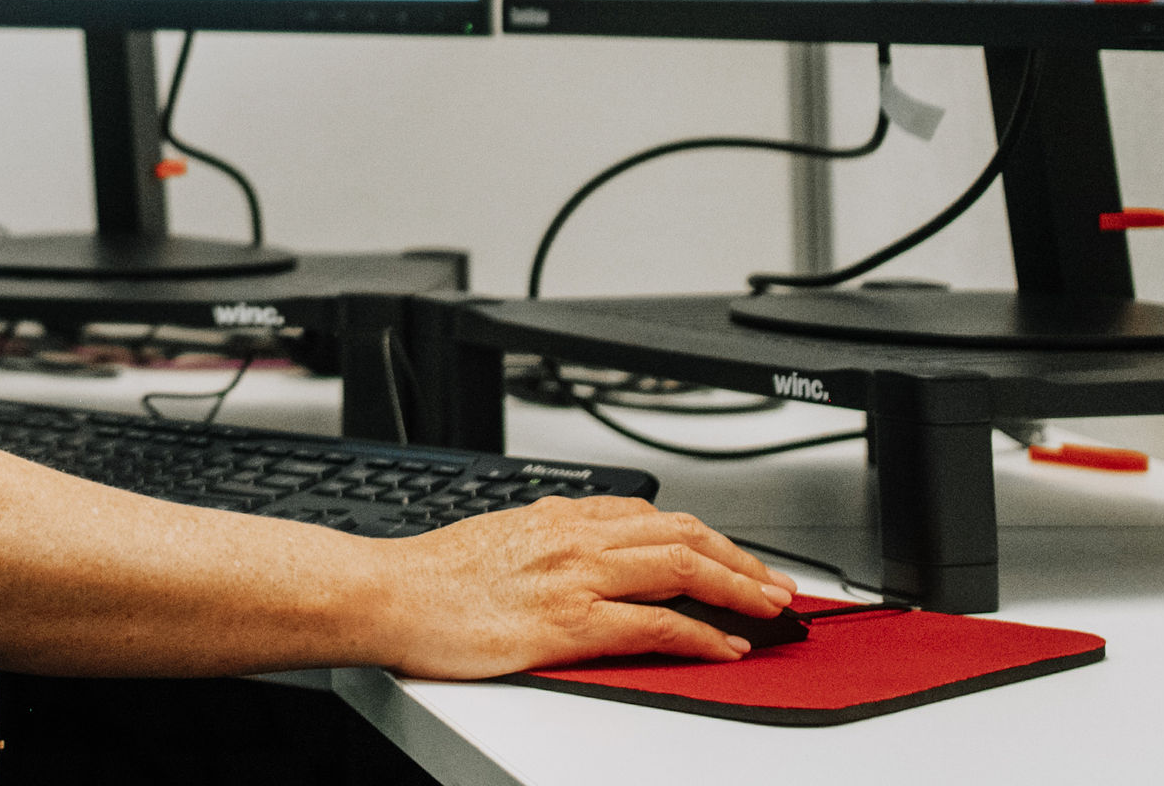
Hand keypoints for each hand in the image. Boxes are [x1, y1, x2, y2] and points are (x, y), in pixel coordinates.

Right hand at [367, 497, 791, 678]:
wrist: (385, 593)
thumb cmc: (427, 579)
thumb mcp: (495, 539)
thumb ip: (543, 542)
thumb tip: (575, 555)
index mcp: (556, 516)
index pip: (652, 516)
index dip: (705, 536)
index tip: (733, 556)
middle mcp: (573, 537)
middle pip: (681, 535)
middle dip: (739, 558)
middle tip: (777, 583)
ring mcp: (575, 577)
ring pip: (681, 568)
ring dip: (738, 588)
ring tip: (772, 609)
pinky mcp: (570, 623)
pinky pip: (656, 624)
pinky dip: (701, 634)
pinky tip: (726, 646)